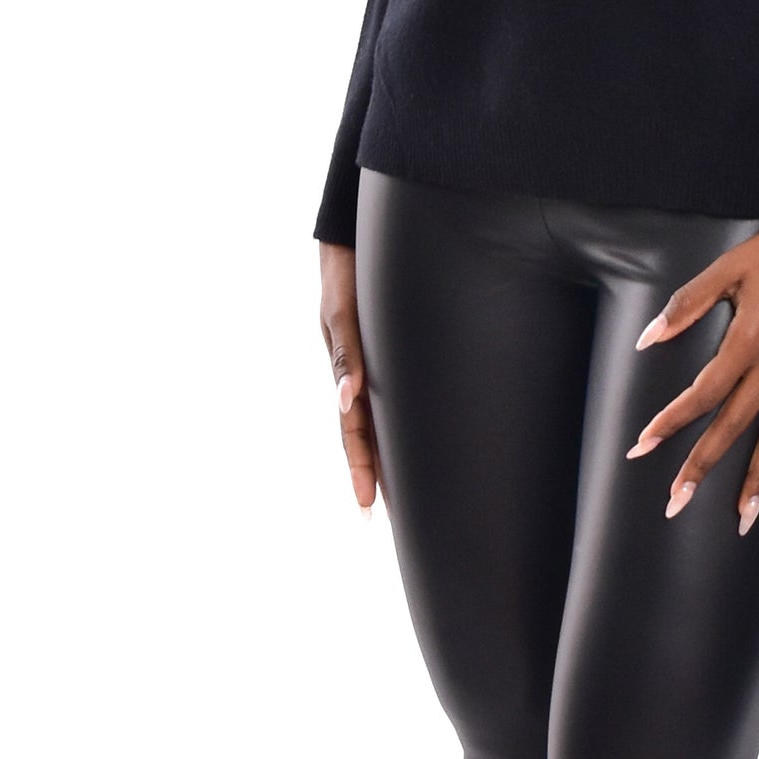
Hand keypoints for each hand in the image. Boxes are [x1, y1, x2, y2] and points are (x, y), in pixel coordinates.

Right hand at [319, 241, 379, 514]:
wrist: (352, 239)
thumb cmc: (347, 273)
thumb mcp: (341, 312)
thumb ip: (344, 352)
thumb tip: (346, 398)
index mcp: (347, 374)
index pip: (355, 435)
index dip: (362, 471)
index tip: (367, 509)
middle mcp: (360, 377)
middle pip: (368, 437)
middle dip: (377, 477)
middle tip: (391, 520)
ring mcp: (372, 367)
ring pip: (380, 421)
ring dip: (389, 456)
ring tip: (403, 494)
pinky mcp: (385, 354)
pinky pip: (393, 396)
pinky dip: (398, 421)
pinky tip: (417, 440)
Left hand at [625, 231, 758, 530]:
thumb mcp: (726, 270)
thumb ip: (685, 305)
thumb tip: (647, 339)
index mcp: (745, 343)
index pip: (700, 393)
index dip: (669, 422)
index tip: (642, 447)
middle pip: (731, 427)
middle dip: (701, 467)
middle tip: (676, 504)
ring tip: (742, 518)